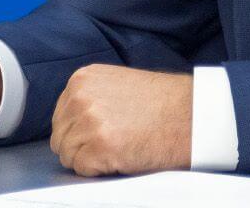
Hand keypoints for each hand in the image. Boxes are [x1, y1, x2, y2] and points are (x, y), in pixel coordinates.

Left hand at [49, 65, 192, 176]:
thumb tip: (70, 121)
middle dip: (80, 146)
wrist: (189, 114)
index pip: (60, 116)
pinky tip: (120, 156)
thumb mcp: (116, 85)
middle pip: (60, 136)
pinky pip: (82, 169)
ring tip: (118, 147)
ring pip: (67, 155)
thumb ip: (90, 97)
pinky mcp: (99, 147)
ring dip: (89, 158)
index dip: (77, 131)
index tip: (97, 134)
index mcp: (82, 79)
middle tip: (110, 144)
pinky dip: (99, 169)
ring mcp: (89, 121)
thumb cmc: (161, 102)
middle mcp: (81, 97)